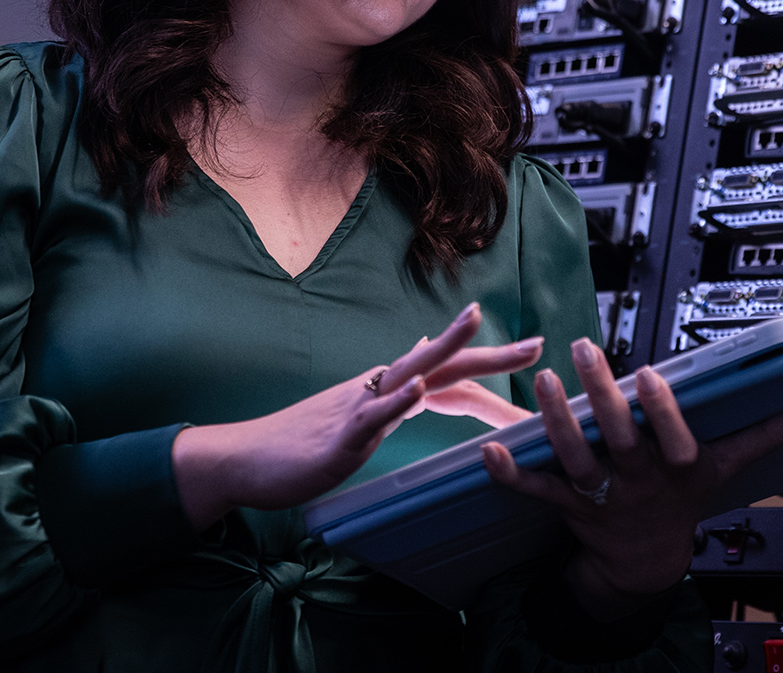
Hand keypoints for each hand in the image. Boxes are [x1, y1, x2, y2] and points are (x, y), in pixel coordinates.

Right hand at [172, 303, 540, 527]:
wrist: (244, 458)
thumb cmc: (302, 441)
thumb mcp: (358, 416)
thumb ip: (392, 394)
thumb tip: (420, 363)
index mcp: (386, 389)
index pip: (449, 371)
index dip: (492, 361)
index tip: (534, 349)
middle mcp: (377, 388)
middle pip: (441, 361)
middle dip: (490, 351)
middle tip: (538, 342)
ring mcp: (358, 408)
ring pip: (408, 372)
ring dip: (444, 348)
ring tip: (476, 323)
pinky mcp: (338, 435)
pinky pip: (370, 416)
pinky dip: (396, 401)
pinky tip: (418, 389)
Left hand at [482, 338, 782, 618]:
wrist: (647, 562)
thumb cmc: (686, 500)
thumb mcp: (730, 469)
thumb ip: (767, 435)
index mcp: (677, 467)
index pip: (671, 437)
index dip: (659, 409)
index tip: (646, 373)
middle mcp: (638, 479)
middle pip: (618, 438)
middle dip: (600, 395)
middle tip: (584, 349)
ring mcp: (601, 494)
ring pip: (575, 459)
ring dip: (556, 423)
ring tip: (543, 383)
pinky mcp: (569, 505)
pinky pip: (537, 491)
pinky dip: (512, 474)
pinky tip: (490, 450)